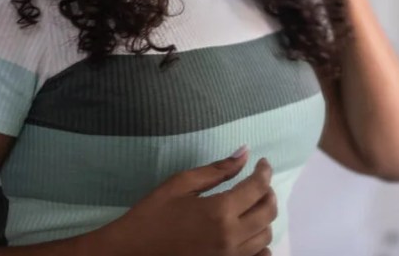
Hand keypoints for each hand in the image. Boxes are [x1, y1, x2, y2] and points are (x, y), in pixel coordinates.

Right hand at [93, 149, 276, 255]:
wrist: (130, 252)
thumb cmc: (152, 215)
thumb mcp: (180, 184)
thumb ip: (217, 170)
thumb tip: (244, 152)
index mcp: (220, 211)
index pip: (257, 187)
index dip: (264, 171)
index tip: (262, 163)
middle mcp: (231, 236)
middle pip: (268, 212)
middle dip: (268, 192)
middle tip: (258, 183)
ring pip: (266, 236)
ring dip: (264, 217)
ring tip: (251, 206)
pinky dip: (260, 245)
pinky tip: (248, 233)